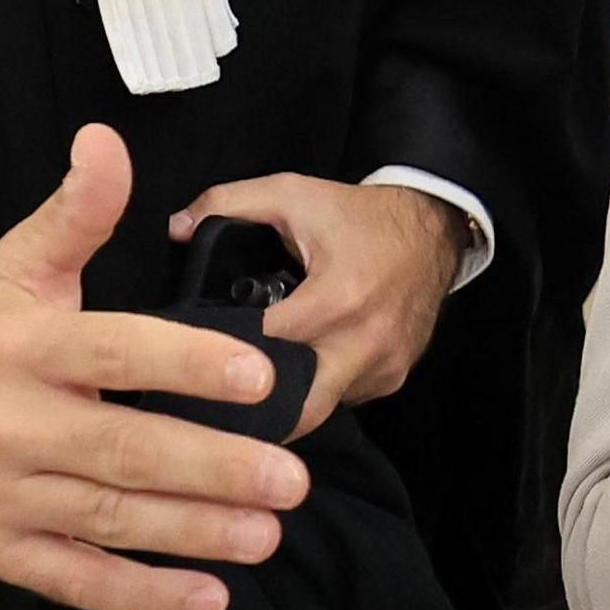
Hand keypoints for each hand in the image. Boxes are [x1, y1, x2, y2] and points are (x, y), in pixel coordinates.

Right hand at [0, 126, 311, 609]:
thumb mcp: (10, 266)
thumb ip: (75, 212)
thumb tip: (106, 141)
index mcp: (22, 345)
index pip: (115, 350)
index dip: (188, 361)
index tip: (259, 374)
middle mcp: (9, 425)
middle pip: (122, 448)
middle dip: (213, 468)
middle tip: (290, 477)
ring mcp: (1, 496)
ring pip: (107, 519)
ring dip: (192, 533)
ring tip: (267, 535)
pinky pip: (73, 580)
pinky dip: (140, 595)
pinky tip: (207, 598)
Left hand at [169, 176, 466, 440]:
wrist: (435, 227)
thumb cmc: (360, 216)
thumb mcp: (293, 194)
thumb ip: (228, 202)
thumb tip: (175, 227)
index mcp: (335, 301)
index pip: (263, 353)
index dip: (223, 358)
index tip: (193, 363)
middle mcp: (363, 343)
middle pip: (298, 411)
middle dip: (256, 414)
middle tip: (216, 406)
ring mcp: (382, 367)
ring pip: (321, 408)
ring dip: (290, 399)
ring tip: (258, 381)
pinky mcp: (393, 377)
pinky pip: (345, 397)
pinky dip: (322, 386)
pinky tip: (305, 364)